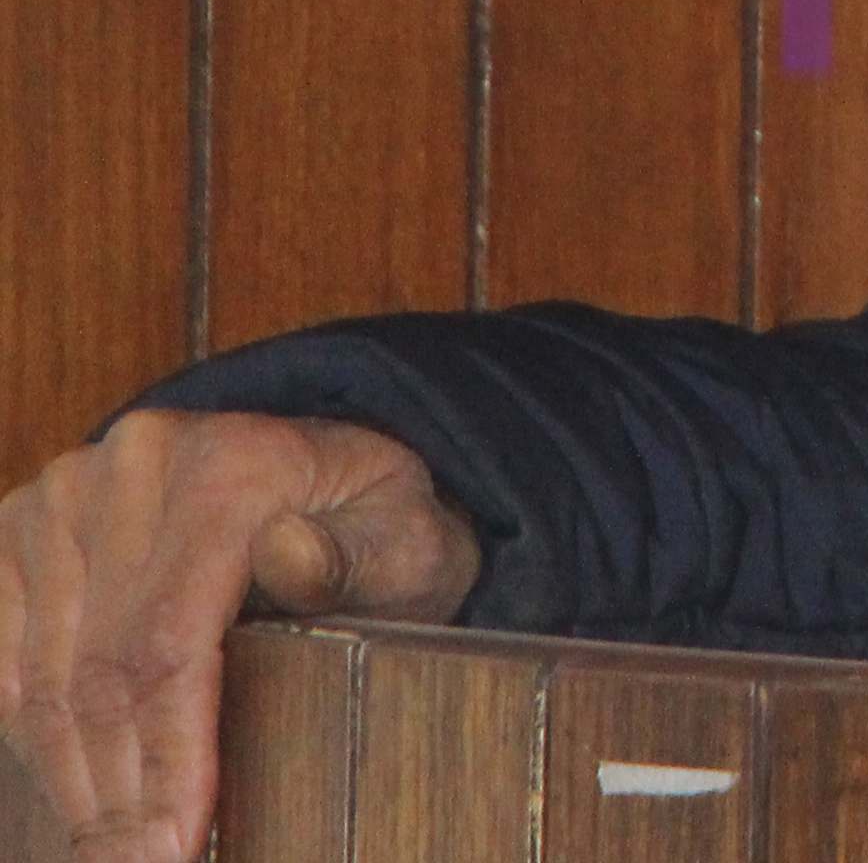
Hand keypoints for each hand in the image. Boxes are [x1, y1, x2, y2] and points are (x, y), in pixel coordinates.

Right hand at [0, 412, 479, 862]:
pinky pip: (7, 661)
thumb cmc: (373, 522)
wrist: (322, 473)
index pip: (171, 639)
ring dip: (74, 780)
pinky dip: (35, 739)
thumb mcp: (408, 534)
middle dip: (120, 792)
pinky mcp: (24, 530)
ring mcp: (68, 494)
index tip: (180, 840)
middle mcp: (135, 464)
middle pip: (100, 669)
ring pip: (42, 677)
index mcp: (231, 462)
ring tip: (116, 850)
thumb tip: (293, 558)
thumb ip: (360, 554)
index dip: (168, 754)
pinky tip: (79, 793)